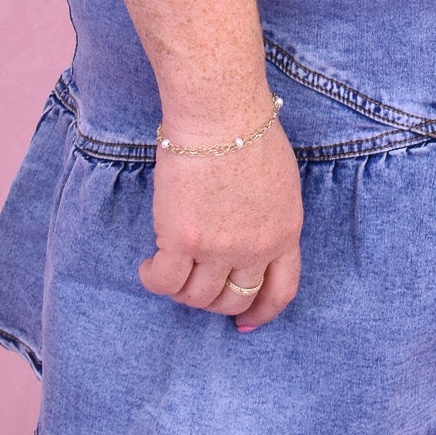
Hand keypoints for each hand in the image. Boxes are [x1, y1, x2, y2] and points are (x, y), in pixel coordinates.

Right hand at [139, 114, 304, 330]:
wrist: (220, 112)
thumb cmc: (248, 131)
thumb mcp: (281, 183)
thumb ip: (270, 218)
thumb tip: (248, 238)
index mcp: (286, 232)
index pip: (280, 291)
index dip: (261, 313)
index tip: (245, 322)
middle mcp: (255, 248)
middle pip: (233, 299)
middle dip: (215, 301)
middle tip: (197, 284)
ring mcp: (219, 248)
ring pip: (197, 297)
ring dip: (182, 290)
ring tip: (171, 267)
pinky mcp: (182, 240)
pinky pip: (163, 282)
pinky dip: (152, 279)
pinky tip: (149, 265)